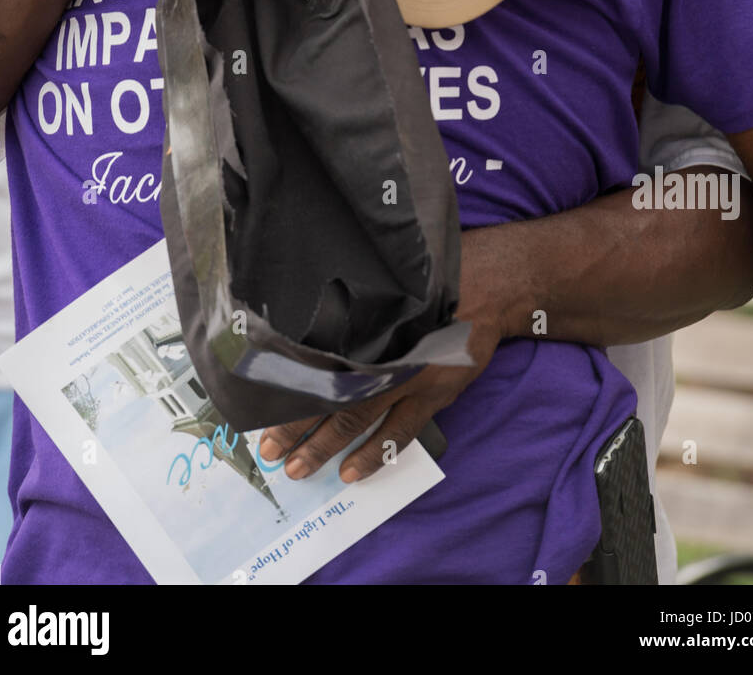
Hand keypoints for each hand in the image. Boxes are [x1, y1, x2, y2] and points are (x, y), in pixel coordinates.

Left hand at [258, 233, 508, 483]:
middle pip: (333, 395)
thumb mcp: (390, 286)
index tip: (263, 401)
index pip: (320, 361)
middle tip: (270, 450)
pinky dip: (376, 454)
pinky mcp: (434, 394)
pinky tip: (353, 471)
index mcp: (372, 324)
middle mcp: (388, 353)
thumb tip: (306, 326)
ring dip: (328, 446)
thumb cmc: (432, 280)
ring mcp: (413, 378)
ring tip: (299, 468)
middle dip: (299, 425)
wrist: (489, 288)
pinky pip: (400, 433)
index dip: (292, 384)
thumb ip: (357, 308)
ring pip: (362, 420)